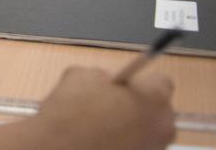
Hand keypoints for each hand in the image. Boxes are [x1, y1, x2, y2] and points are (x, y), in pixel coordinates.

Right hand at [0, 67, 174, 149]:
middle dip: (138, 105)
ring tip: (98, 127)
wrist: (54, 149)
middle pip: (159, 108)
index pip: (160, 78)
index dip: (141, 78)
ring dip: (129, 127)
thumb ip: (97, 74)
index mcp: (152, 95)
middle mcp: (161, 124)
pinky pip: (133, 148)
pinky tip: (95, 141)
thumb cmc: (67, 110)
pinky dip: (119, 144)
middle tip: (107, 105)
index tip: (125, 82)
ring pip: (146, 132)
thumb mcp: (79, 74)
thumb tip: (102, 81)